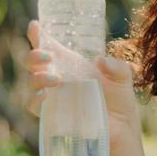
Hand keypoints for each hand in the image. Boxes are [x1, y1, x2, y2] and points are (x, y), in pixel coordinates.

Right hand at [21, 20, 140, 148]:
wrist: (122, 130)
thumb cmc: (120, 102)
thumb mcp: (124, 79)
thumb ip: (118, 67)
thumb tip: (99, 61)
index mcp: (71, 65)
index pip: (49, 46)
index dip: (38, 35)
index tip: (35, 25)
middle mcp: (58, 77)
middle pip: (32, 61)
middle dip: (34, 55)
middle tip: (48, 56)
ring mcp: (53, 96)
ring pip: (31, 82)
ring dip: (38, 77)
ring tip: (56, 79)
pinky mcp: (52, 114)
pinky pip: (34, 105)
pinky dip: (37, 99)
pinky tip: (48, 96)